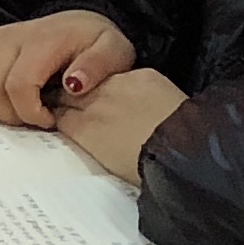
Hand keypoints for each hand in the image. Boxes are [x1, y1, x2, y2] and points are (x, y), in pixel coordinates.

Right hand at [0, 9, 138, 129]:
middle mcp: (9, 38)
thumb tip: (73, 84)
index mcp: (41, 39)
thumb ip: (97, 66)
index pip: (19, 84)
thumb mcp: (114, 51)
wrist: (79, 22)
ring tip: (25, 110)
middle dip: (12, 115)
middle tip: (38, 119)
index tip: (52, 120)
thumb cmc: (96, 41)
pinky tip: (11, 101)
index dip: (31, 113)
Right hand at [52, 67, 185, 184]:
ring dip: (95, 88)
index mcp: (84, 128)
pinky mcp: (142, 75)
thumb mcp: (109, 165)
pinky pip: (126, 75)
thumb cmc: (150, 169)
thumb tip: (88, 138)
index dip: (58, 115)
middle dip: (68, 97)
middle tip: (74, 105)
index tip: (60, 118)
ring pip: (96, 80)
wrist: (185, 153)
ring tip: (106, 99)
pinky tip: (134, 95)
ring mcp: (118, 84)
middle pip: (68, 92)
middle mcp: (94, 101)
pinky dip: (126, 85)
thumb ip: (91, 145)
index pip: (58, 114)